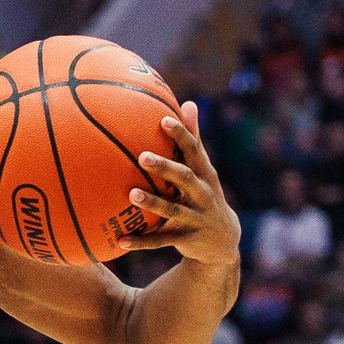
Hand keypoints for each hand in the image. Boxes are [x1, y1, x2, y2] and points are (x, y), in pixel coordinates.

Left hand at [121, 103, 240, 266]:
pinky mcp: (186, 238)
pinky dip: (142, 241)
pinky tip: (121, 240)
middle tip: (142, 156)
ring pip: (172, 210)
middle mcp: (202, 194)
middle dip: (165, 167)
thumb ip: (193, 139)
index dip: (181, 135)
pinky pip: (161, 241)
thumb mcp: (203, 169)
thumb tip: (188, 103)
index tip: (164, 120)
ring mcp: (195, 218)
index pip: (194, 151)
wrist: (223, 240)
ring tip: (131, 195)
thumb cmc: (205, 194)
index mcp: (205, 174)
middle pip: (184, 178)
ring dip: (152, 203)